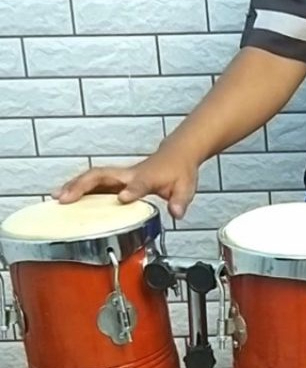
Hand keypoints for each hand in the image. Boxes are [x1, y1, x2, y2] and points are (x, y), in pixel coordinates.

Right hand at [52, 145, 198, 218]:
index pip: (139, 184)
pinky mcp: (117, 179)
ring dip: (75, 186)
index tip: (122, 199)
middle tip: (66, 199)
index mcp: (148, 177)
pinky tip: (66, 197)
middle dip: (83, 186)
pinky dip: (79, 188)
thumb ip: (180, 201)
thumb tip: (177, 213)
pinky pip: (94, 182)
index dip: (132, 191)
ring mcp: (121, 175)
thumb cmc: (179, 171)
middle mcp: (130, 174)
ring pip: (93, 177)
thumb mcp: (186, 188)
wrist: (176, 154)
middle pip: (102, 176)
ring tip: (58, 198)